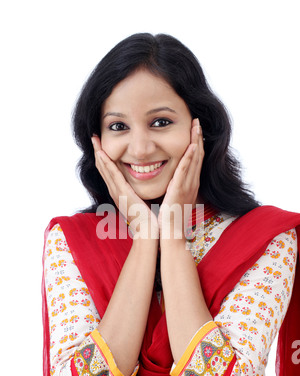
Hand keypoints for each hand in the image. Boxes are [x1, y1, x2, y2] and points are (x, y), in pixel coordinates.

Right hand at [92, 135, 158, 239]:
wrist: (148, 232)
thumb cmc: (148, 219)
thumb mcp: (142, 202)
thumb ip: (140, 193)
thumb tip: (144, 185)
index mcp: (119, 192)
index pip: (109, 171)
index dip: (104, 157)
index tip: (101, 144)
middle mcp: (115, 191)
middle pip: (103, 168)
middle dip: (98, 152)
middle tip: (93, 137)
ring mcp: (117, 193)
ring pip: (104, 169)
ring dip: (99, 153)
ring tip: (94, 140)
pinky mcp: (122, 194)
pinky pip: (113, 175)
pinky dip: (106, 164)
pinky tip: (102, 153)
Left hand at [158, 118, 203, 239]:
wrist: (170, 234)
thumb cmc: (169, 219)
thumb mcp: (172, 199)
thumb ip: (172, 189)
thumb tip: (169, 182)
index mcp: (188, 185)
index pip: (193, 160)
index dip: (195, 144)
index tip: (193, 130)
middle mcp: (191, 183)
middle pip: (197, 156)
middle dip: (197, 137)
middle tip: (197, 121)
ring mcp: (187, 186)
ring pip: (194, 159)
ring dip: (196, 141)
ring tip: (196, 126)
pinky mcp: (180, 190)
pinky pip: (186, 171)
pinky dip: (189, 157)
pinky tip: (192, 145)